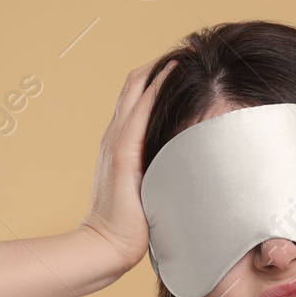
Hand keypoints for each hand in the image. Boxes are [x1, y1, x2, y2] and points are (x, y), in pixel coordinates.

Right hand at [79, 58, 177, 275]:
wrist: (106, 246)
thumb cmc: (131, 226)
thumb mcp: (147, 190)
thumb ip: (160, 174)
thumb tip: (189, 170)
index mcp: (119, 145)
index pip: (135, 99)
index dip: (156, 78)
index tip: (182, 65)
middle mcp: (115, 136)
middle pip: (134, 86)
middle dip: (161, 65)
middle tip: (188, 50)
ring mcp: (116, 142)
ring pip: (136, 90)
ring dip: (160, 68)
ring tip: (185, 52)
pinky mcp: (123, 154)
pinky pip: (140, 110)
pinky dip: (156, 87)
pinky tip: (172, 71)